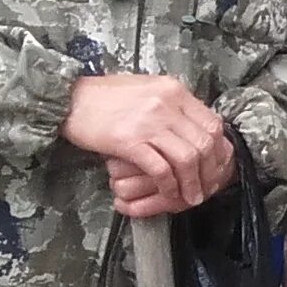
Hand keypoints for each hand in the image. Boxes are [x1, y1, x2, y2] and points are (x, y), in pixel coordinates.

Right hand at [65, 74, 234, 214]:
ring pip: (188, 158)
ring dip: (193, 183)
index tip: (218, 166)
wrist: (67, 98)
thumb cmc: (104, 97)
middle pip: (205, 143)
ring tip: (192, 197)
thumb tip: (193, 126)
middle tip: (208, 187)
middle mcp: (166, 104)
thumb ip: (171, 105)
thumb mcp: (147, 90)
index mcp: (174, 90)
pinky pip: (160, 169)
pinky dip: (169, 186)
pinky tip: (169, 194)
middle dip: (211, 171)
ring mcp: (149, 122)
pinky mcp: (129, 141)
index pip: (212, 123)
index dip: (220, 149)